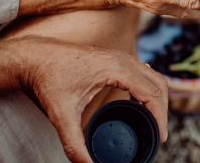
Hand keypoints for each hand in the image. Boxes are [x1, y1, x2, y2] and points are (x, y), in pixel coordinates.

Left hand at [17, 37, 168, 162]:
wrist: (36, 56)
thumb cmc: (48, 78)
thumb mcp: (61, 115)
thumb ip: (74, 143)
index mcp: (116, 68)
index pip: (151, 92)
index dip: (160, 117)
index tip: (161, 137)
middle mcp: (122, 59)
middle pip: (158, 83)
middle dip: (163, 109)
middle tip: (159, 133)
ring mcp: (120, 56)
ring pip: (152, 75)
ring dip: (157, 98)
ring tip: (153, 122)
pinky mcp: (115, 58)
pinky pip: (142, 72)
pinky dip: (148, 89)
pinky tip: (140, 105)